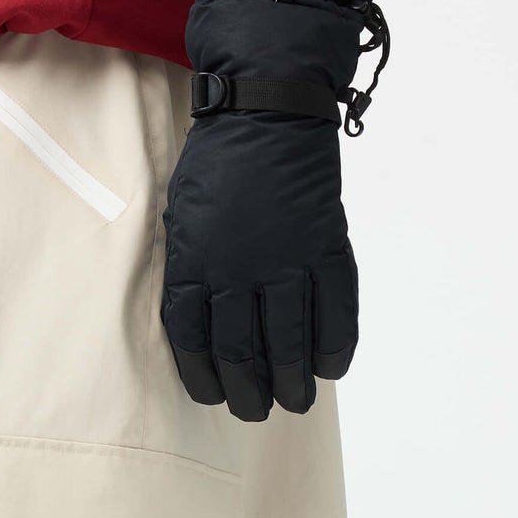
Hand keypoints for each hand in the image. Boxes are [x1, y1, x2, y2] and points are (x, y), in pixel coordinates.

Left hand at [162, 0, 368, 421]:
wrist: (268, 108)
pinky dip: (334, 349)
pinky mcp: (325, 248)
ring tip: (294, 401)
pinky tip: (330, 369)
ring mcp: (285, 261)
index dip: (206, 379)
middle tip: (257, 410)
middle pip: (242, 353)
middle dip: (250, 394)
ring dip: (292, 383)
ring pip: (288, 344)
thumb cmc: (219, 164)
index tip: (216, 396)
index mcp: (194, 263)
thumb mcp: (182, 218)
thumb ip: (191, 272)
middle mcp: (238, 270)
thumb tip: (203, 327)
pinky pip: (335, 314)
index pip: (194, 343)